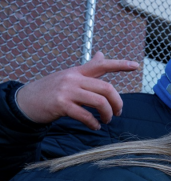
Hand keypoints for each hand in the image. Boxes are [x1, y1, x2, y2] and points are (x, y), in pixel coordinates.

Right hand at [15, 51, 138, 128]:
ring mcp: (67, 91)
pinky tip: (95, 126)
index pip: (101, 64)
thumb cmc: (51, 90)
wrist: (25, 101)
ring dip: (107, 114)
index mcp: (77, 71)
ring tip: (106, 121)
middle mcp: (73, 78)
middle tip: (118, 113)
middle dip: (118, 103)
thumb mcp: (69, 76)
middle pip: (107, 88)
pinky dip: (94, 123)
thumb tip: (102, 55)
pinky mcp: (61, 104)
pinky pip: (85, 115)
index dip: (120, 64)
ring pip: (99, 102)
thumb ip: (88, 69)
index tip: (136, 65)